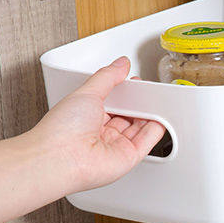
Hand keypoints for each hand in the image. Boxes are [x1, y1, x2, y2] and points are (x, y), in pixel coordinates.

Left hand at [32, 56, 164, 192]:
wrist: (60, 158)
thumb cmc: (62, 129)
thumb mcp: (86, 92)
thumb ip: (107, 76)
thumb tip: (121, 64)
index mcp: (87, 115)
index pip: (113, 101)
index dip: (125, 92)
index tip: (135, 81)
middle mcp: (101, 132)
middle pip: (128, 115)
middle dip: (139, 102)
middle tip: (147, 90)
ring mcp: (115, 146)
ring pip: (140, 127)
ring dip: (150, 113)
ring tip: (157, 100)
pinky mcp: (128, 157)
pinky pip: (147, 141)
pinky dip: (157, 129)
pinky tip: (162, 116)